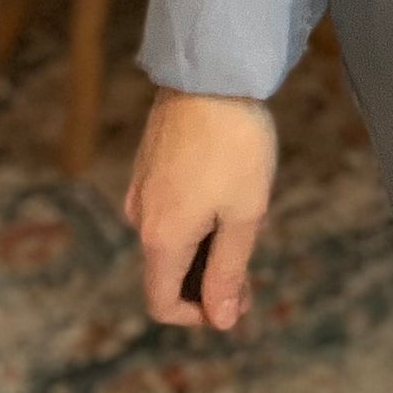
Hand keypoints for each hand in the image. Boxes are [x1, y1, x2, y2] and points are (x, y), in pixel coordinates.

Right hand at [125, 87, 277, 333]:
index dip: (199, 315)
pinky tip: (231, 189)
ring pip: (172, 237)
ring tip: (248, 215)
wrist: (213, 71)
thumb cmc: (235, 144)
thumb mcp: (244, 213)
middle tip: (252, 268)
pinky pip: (170, 207)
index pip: (161, 303)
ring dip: (206, 244)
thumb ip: (229, 272)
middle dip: (209, 280)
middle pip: (168, 271)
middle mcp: (140, 217)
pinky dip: (198, 215)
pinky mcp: (150, 162)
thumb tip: (220, 320)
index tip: (239, 300)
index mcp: (161, 238)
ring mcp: (142, 186)